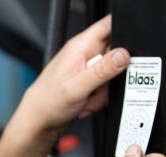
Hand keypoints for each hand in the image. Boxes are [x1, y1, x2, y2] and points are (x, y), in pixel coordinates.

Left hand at [22, 14, 128, 136]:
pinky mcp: (90, 83)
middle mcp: (84, 55)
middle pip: (117, 56)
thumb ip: (102, 70)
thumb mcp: (77, 86)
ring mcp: (88, 69)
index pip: (108, 25)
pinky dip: (98, 100)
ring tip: (86, 98)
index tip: (125, 55)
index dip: (123, 34)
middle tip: (95, 88)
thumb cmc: (48, 102)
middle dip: (111, 77)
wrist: (40, 121)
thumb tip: (123, 55)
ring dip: (102, 93)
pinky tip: (85, 102)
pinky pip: (106, 89)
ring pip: (113, 76)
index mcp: (80, 47)